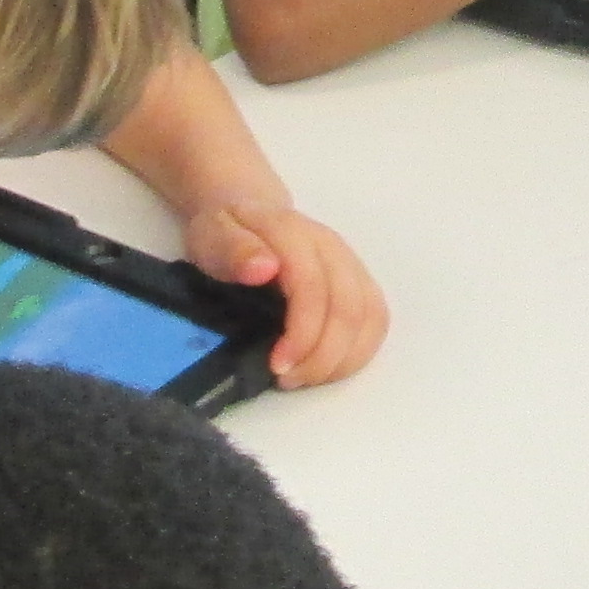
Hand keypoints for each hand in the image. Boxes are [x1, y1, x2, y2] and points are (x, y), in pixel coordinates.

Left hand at [181, 196, 386, 388]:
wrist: (248, 209)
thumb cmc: (227, 230)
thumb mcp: (212, 235)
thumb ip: (233, 250)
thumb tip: (264, 269)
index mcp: (295, 235)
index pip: (314, 288)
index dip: (302, 335)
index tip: (277, 366)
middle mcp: (332, 248)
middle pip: (349, 309)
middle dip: (322, 357)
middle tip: (288, 379)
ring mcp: (351, 264)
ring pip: (370, 318)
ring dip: (343, 359)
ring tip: (306, 377)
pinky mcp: (360, 281)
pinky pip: (376, 321)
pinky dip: (358, 352)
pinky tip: (328, 367)